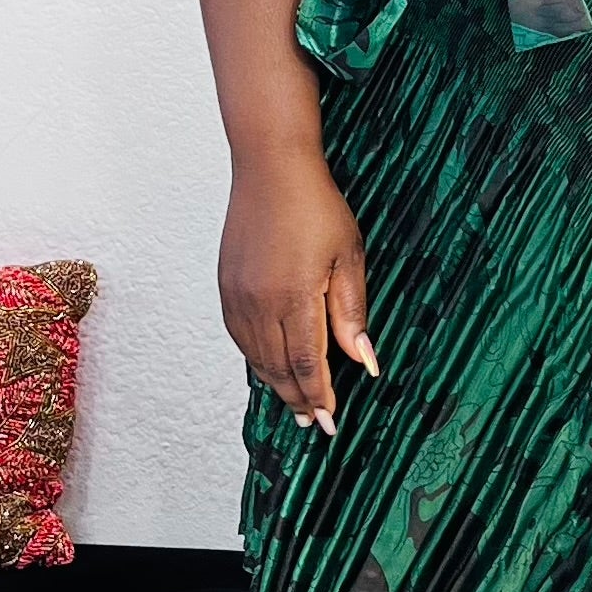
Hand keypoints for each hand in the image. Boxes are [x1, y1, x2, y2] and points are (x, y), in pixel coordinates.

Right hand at [218, 147, 376, 432]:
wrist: (270, 168)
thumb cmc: (316, 206)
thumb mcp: (349, 257)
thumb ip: (352, 313)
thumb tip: (365, 361)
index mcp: (294, 297)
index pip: (308, 364)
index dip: (320, 396)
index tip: (331, 421)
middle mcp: (260, 303)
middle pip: (279, 367)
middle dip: (298, 398)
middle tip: (314, 422)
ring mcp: (238, 296)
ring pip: (256, 356)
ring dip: (276, 383)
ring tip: (295, 403)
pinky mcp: (226, 286)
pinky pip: (240, 336)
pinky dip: (256, 359)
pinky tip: (269, 366)